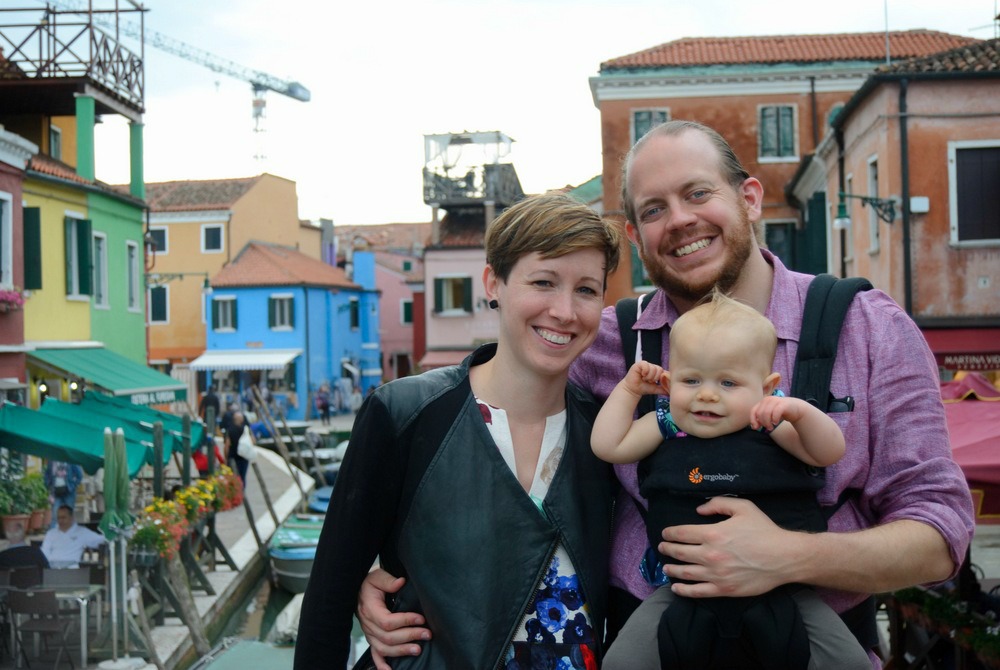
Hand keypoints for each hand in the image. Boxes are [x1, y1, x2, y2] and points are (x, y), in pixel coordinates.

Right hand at [357, 568, 430, 667]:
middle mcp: (368, 624)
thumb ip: (388, 580)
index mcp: (370, 609)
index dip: (405, 621)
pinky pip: (375, 655)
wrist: (359, 590)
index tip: (421, 619)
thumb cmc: (370, 583)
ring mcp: (369, 634)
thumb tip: (400, 582)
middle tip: (427, 634)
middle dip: (409, 636)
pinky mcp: (372, 639)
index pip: (387, 621)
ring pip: (384, 648)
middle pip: (388, 637)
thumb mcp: (377, 576)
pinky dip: (382, 665)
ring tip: (418, 650)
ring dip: (401, 651)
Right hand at [623, 361, 667, 396]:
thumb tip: (671, 392)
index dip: (662, 377)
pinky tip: (642, 375)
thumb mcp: (655, 389)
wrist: (633, 390)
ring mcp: (646, 365)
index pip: (664, 371)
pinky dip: (645, 371)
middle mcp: (652, 367)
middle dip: (655, 378)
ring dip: (649, 376)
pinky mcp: (640, 364)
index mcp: (657, 371)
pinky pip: (646, 365)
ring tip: (644, 379)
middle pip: (660, 369)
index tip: (657, 383)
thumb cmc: (644, 388)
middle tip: (649, 381)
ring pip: (653, 368)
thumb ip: (663, 389)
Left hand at [658, 497, 801, 597]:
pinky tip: (676, 588)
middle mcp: (710, 554)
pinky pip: (698, 592)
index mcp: (713, 533)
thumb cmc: (764, 531)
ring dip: (672, 569)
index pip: (682, 533)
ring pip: (685, 573)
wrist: (784, 557)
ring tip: (666, 567)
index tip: (665, 534)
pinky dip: (683, 591)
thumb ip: (718, 504)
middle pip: (680, 552)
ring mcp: (716, 574)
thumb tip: (699, 510)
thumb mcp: (743, 507)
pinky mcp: (724, 590)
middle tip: (662, 548)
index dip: (669, 533)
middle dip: (667, 549)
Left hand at [749, 395, 801, 431]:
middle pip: (759, 413)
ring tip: (771, 427)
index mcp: (762, 402)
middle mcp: (768, 399)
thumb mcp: (768, 415)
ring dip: (767, 423)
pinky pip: (775, 412)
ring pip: (766, 413)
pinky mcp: (783, 404)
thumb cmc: (780, 413)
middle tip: (768, 428)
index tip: (756, 428)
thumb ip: (760, 419)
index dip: (753, 420)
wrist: (795, 408)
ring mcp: (775, 400)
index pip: (753, 411)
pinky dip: (774, 419)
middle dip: (762, 423)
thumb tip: (753, 427)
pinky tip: (776, 423)